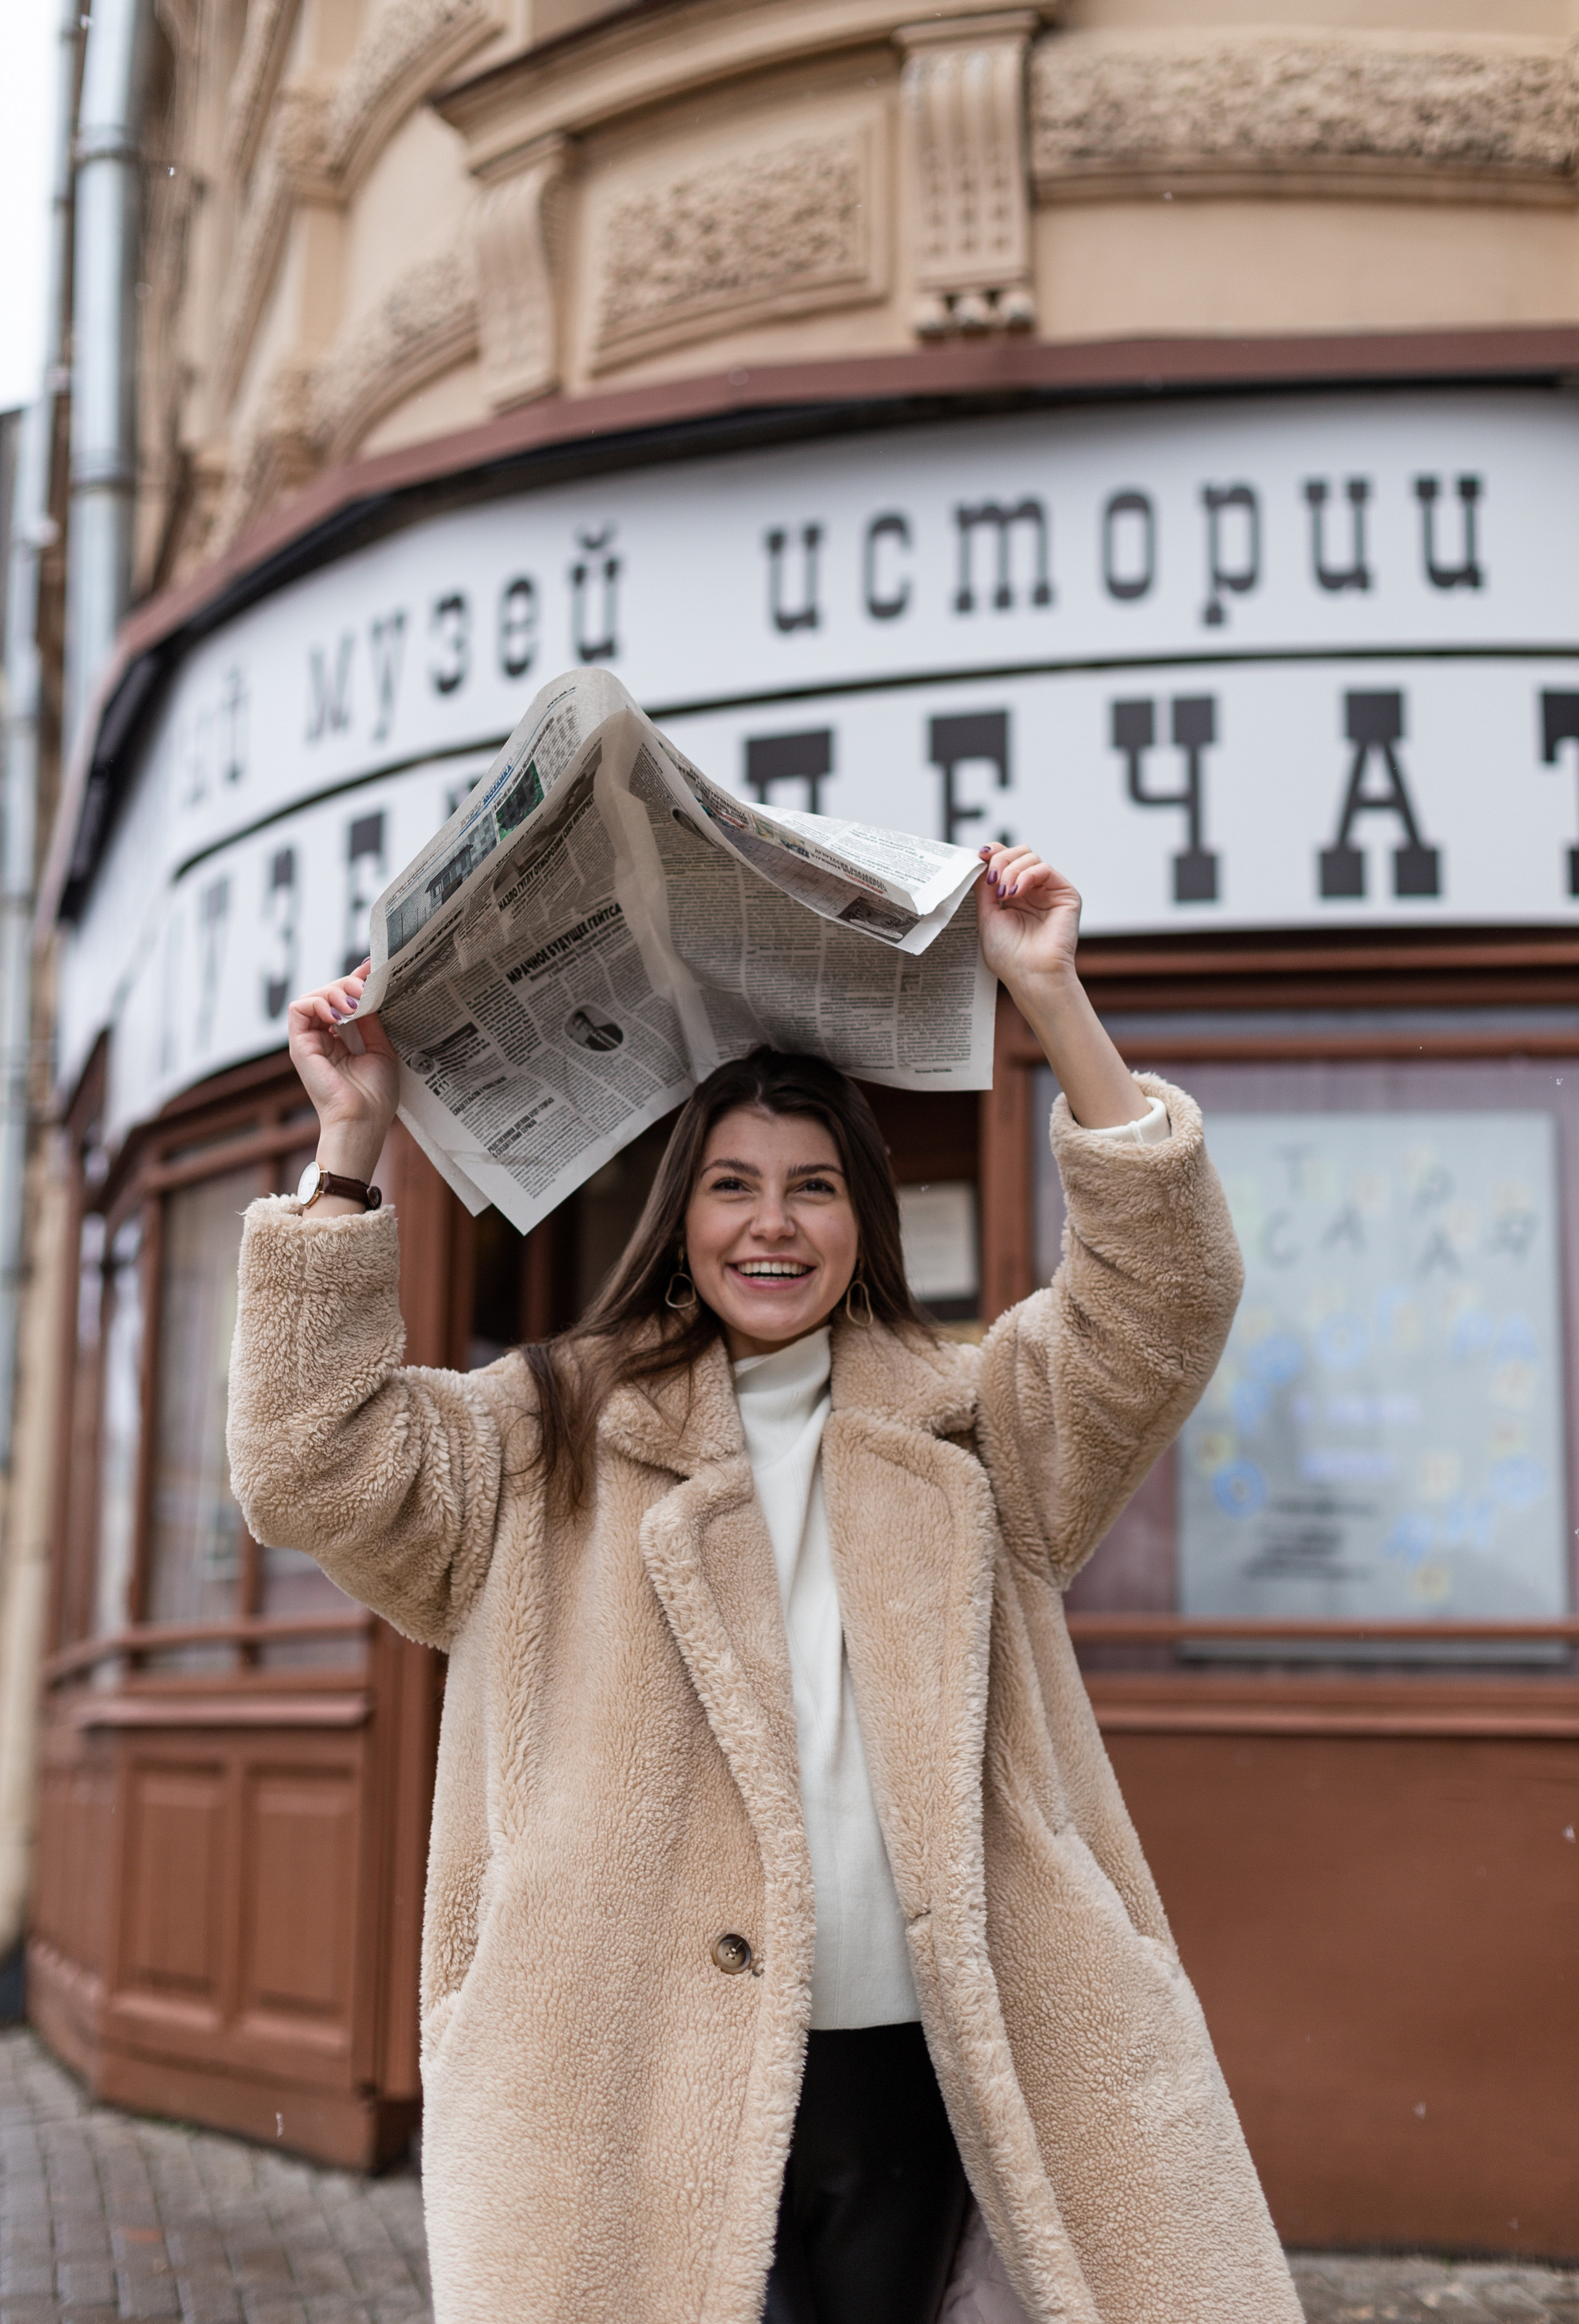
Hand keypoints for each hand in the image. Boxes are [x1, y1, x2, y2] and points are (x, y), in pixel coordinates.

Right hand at [287, 961, 398, 1182]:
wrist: (362, 1121)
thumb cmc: (375, 1095)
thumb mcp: (382, 1049)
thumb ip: (373, 1020)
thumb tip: (371, 990)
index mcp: (343, 1039)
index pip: (345, 1001)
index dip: (357, 982)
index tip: (374, 968)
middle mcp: (324, 1037)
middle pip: (331, 993)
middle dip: (350, 984)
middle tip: (368, 987)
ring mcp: (310, 1041)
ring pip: (315, 996)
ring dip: (336, 990)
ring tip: (357, 1000)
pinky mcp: (299, 1045)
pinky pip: (300, 1009)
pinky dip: (318, 1002)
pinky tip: (340, 1011)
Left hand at [975, 844, 1081, 997]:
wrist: (1031, 974)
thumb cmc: (1009, 955)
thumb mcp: (987, 916)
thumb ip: (985, 887)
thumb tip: (983, 860)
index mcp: (1013, 895)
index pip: (1005, 861)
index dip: (993, 853)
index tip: (980, 855)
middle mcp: (1032, 890)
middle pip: (1018, 853)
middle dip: (1001, 860)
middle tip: (992, 880)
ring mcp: (1048, 891)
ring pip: (1030, 857)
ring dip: (1011, 870)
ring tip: (1004, 894)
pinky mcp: (1065, 894)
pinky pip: (1045, 868)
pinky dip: (1027, 875)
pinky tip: (1017, 892)